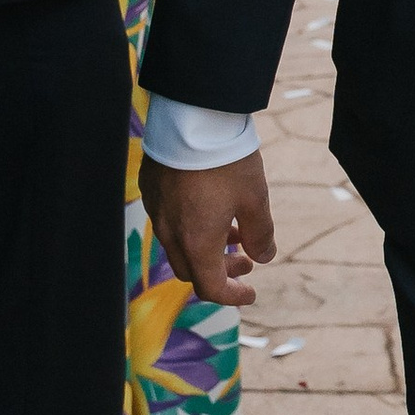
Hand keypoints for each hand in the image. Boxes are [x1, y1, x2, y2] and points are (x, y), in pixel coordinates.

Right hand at [141, 149, 274, 304]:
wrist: (192, 119)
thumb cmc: (227, 162)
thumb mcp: (255, 199)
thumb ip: (260, 234)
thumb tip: (263, 256)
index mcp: (196, 242)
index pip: (210, 287)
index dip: (232, 296)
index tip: (250, 293)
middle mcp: (170, 233)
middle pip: (191, 270)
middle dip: (219, 271)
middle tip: (244, 260)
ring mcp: (157, 211)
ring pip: (179, 245)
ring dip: (205, 247)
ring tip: (233, 230)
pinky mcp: (151, 189)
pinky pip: (168, 220)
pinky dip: (190, 226)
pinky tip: (209, 205)